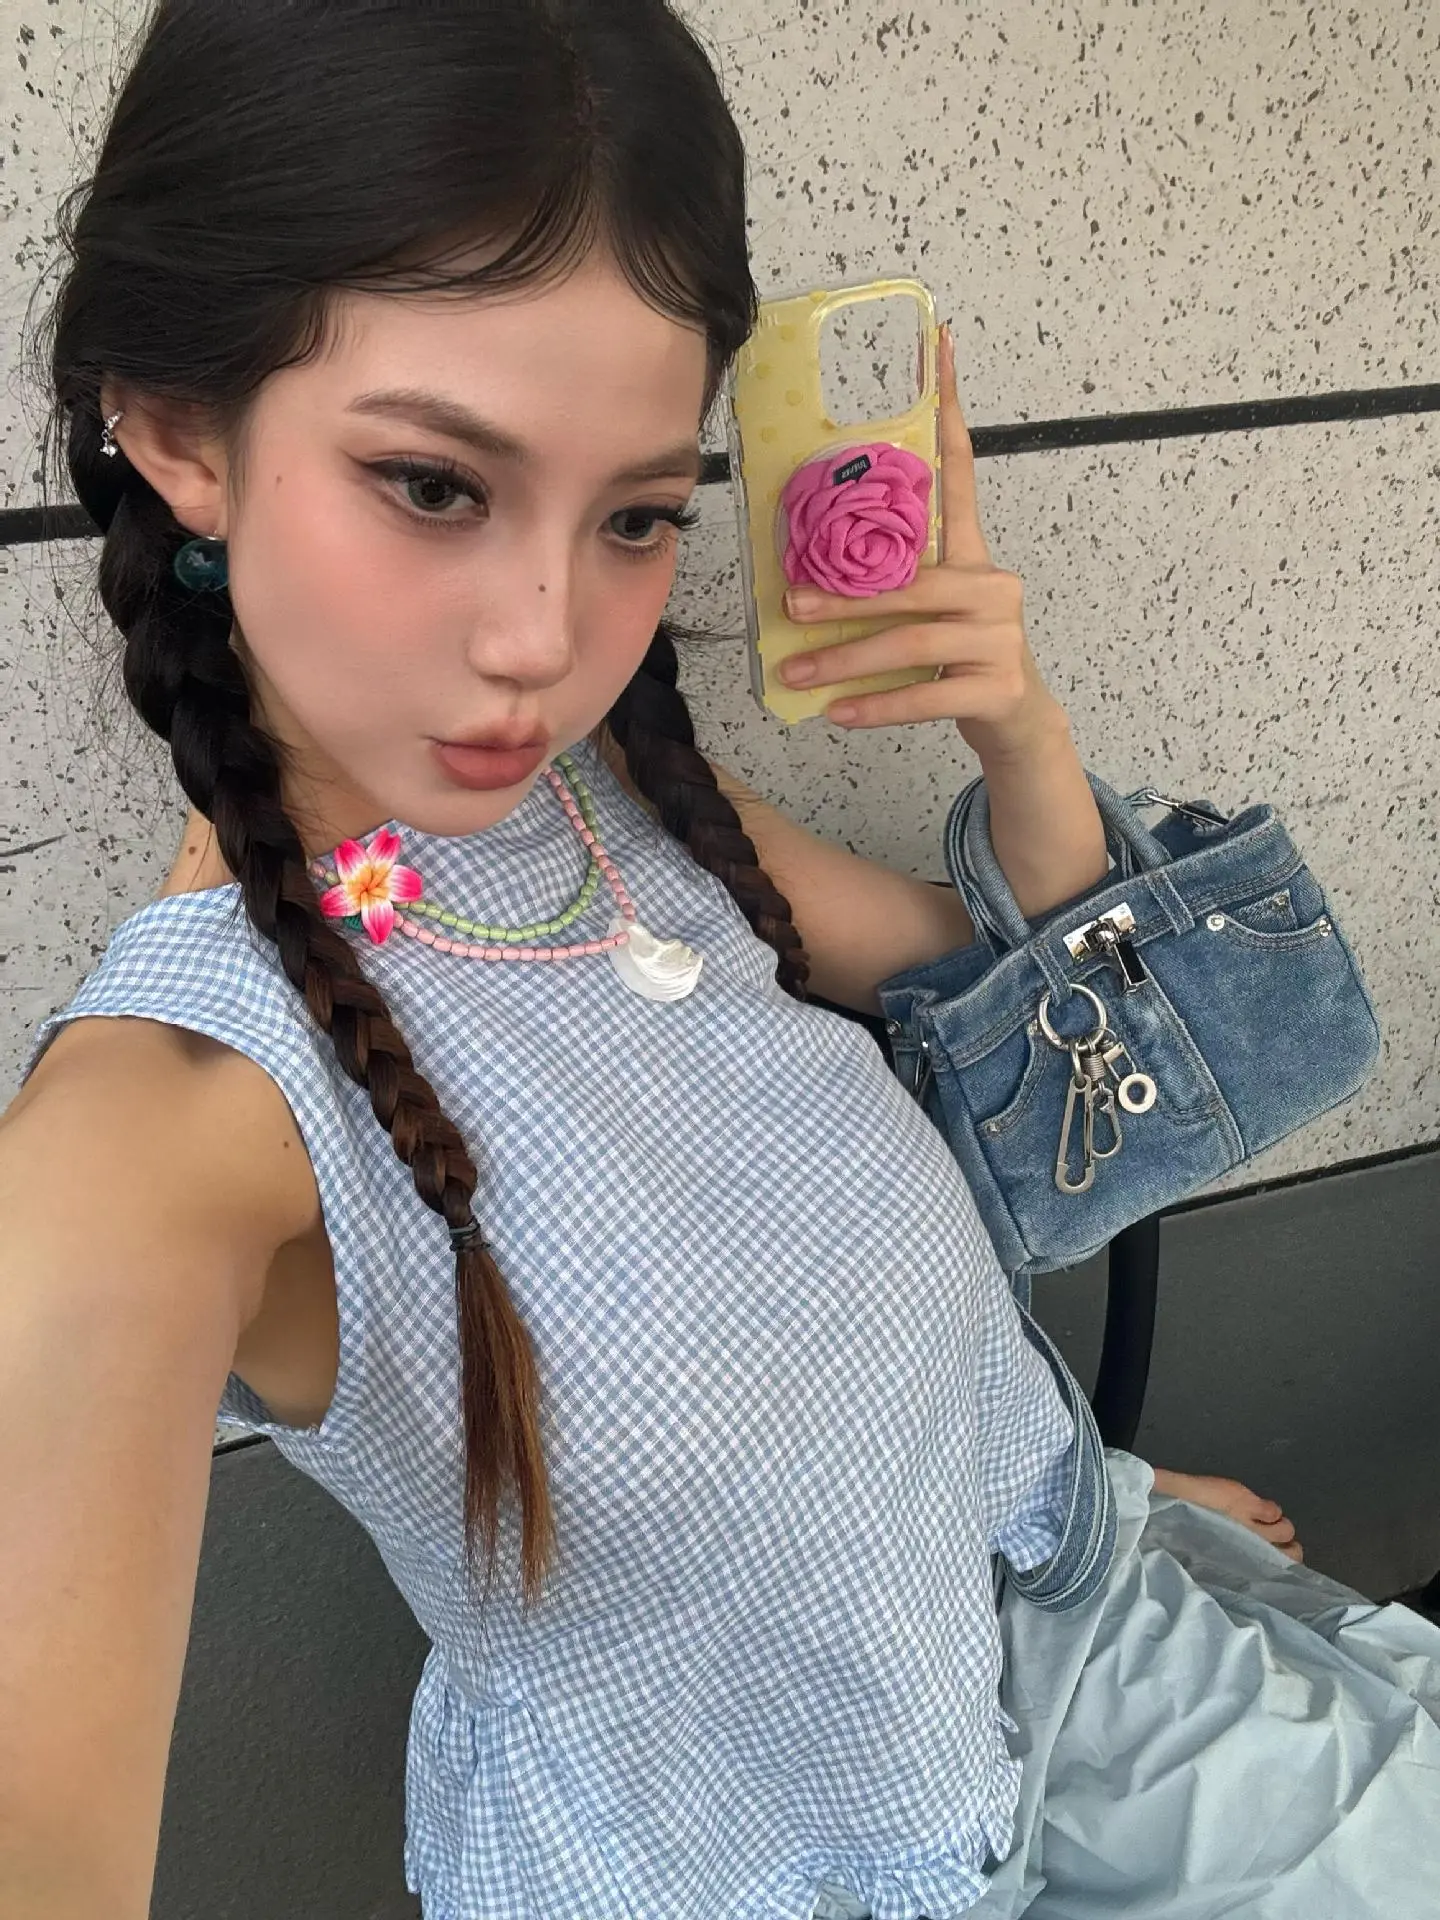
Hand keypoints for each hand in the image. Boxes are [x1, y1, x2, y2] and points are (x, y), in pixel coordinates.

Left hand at [777, 324, 1065, 763]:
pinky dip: (878, 707)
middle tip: (790, 604)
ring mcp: (1001, 638)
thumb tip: (803, 580)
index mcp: (974, 556)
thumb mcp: (927, 613)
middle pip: (912, 585)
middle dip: (846, 599)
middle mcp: (993, 586)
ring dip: (846, 662)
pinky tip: (839, 714)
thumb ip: (887, 588)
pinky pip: (927, 697)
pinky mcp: (998, 688)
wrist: (1017, 722)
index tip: (938, 342)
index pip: (959, 471)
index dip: (949, 408)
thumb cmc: (959, 659)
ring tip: (796, 676)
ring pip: (912, 644)